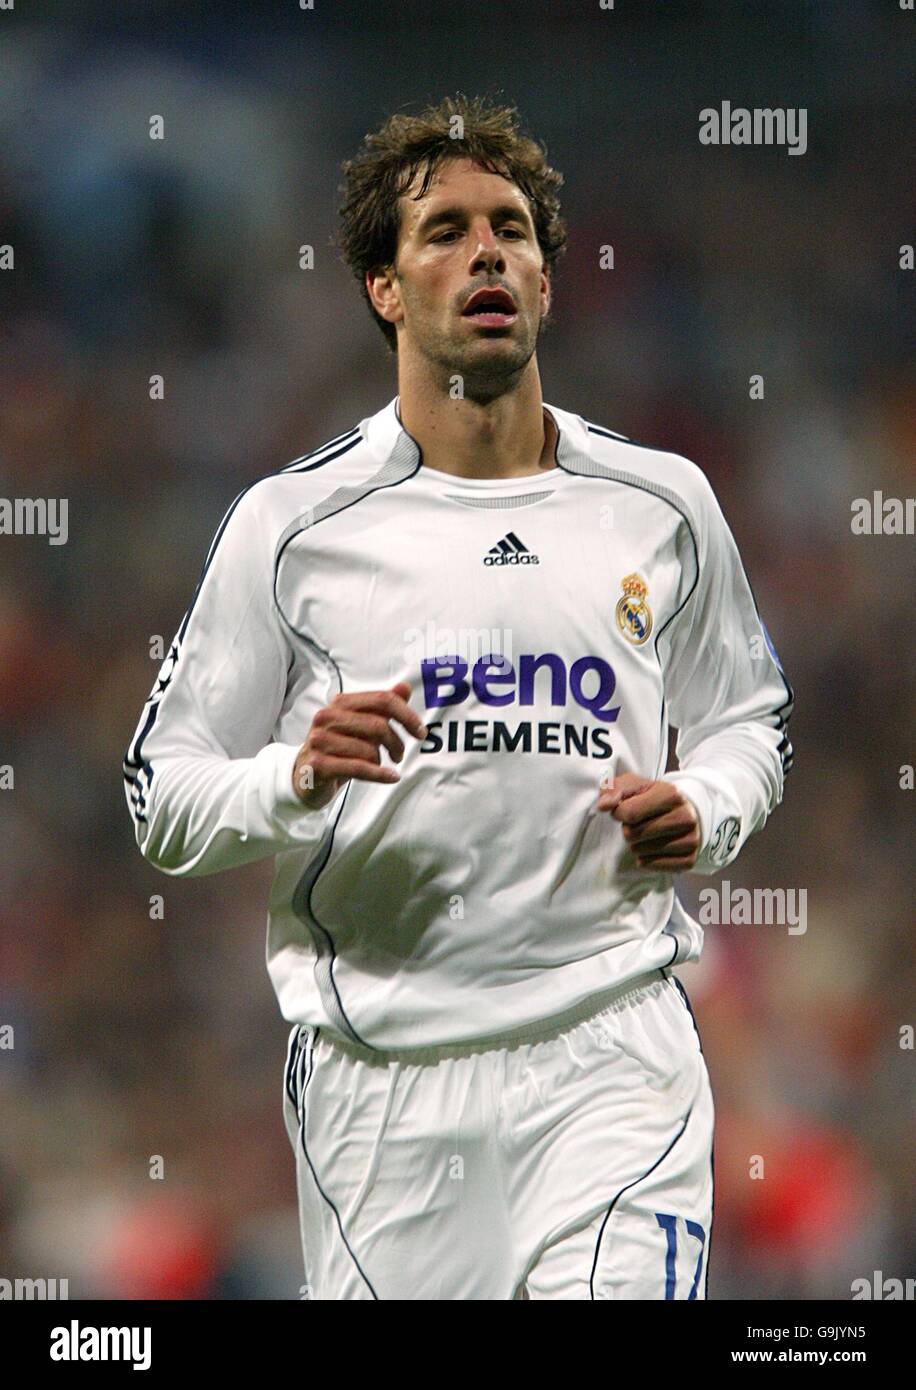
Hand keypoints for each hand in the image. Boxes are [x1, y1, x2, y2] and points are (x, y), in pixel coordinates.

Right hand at [292, 681, 426, 809]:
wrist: (305, 777)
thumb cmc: (339, 748)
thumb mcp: (362, 726)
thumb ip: (382, 706)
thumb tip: (404, 687)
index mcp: (339, 703)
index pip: (382, 700)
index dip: (407, 715)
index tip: (420, 732)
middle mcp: (326, 717)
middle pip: (378, 725)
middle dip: (396, 742)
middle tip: (399, 754)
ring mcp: (319, 741)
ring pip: (369, 749)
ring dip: (381, 761)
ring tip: (378, 765)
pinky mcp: (318, 764)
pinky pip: (359, 768)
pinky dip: (380, 775)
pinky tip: (391, 777)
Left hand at [597, 772, 700, 871]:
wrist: (685, 811)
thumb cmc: (654, 798)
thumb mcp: (633, 785)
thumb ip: (613, 789)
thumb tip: (603, 805)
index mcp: (671, 794)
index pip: (629, 813)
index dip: (619, 813)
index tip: (625, 810)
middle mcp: (686, 817)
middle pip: (633, 835)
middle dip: (629, 829)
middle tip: (640, 823)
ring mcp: (691, 840)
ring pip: (641, 852)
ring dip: (637, 844)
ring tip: (648, 834)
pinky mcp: (689, 859)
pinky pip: (653, 866)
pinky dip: (647, 859)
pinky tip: (653, 848)